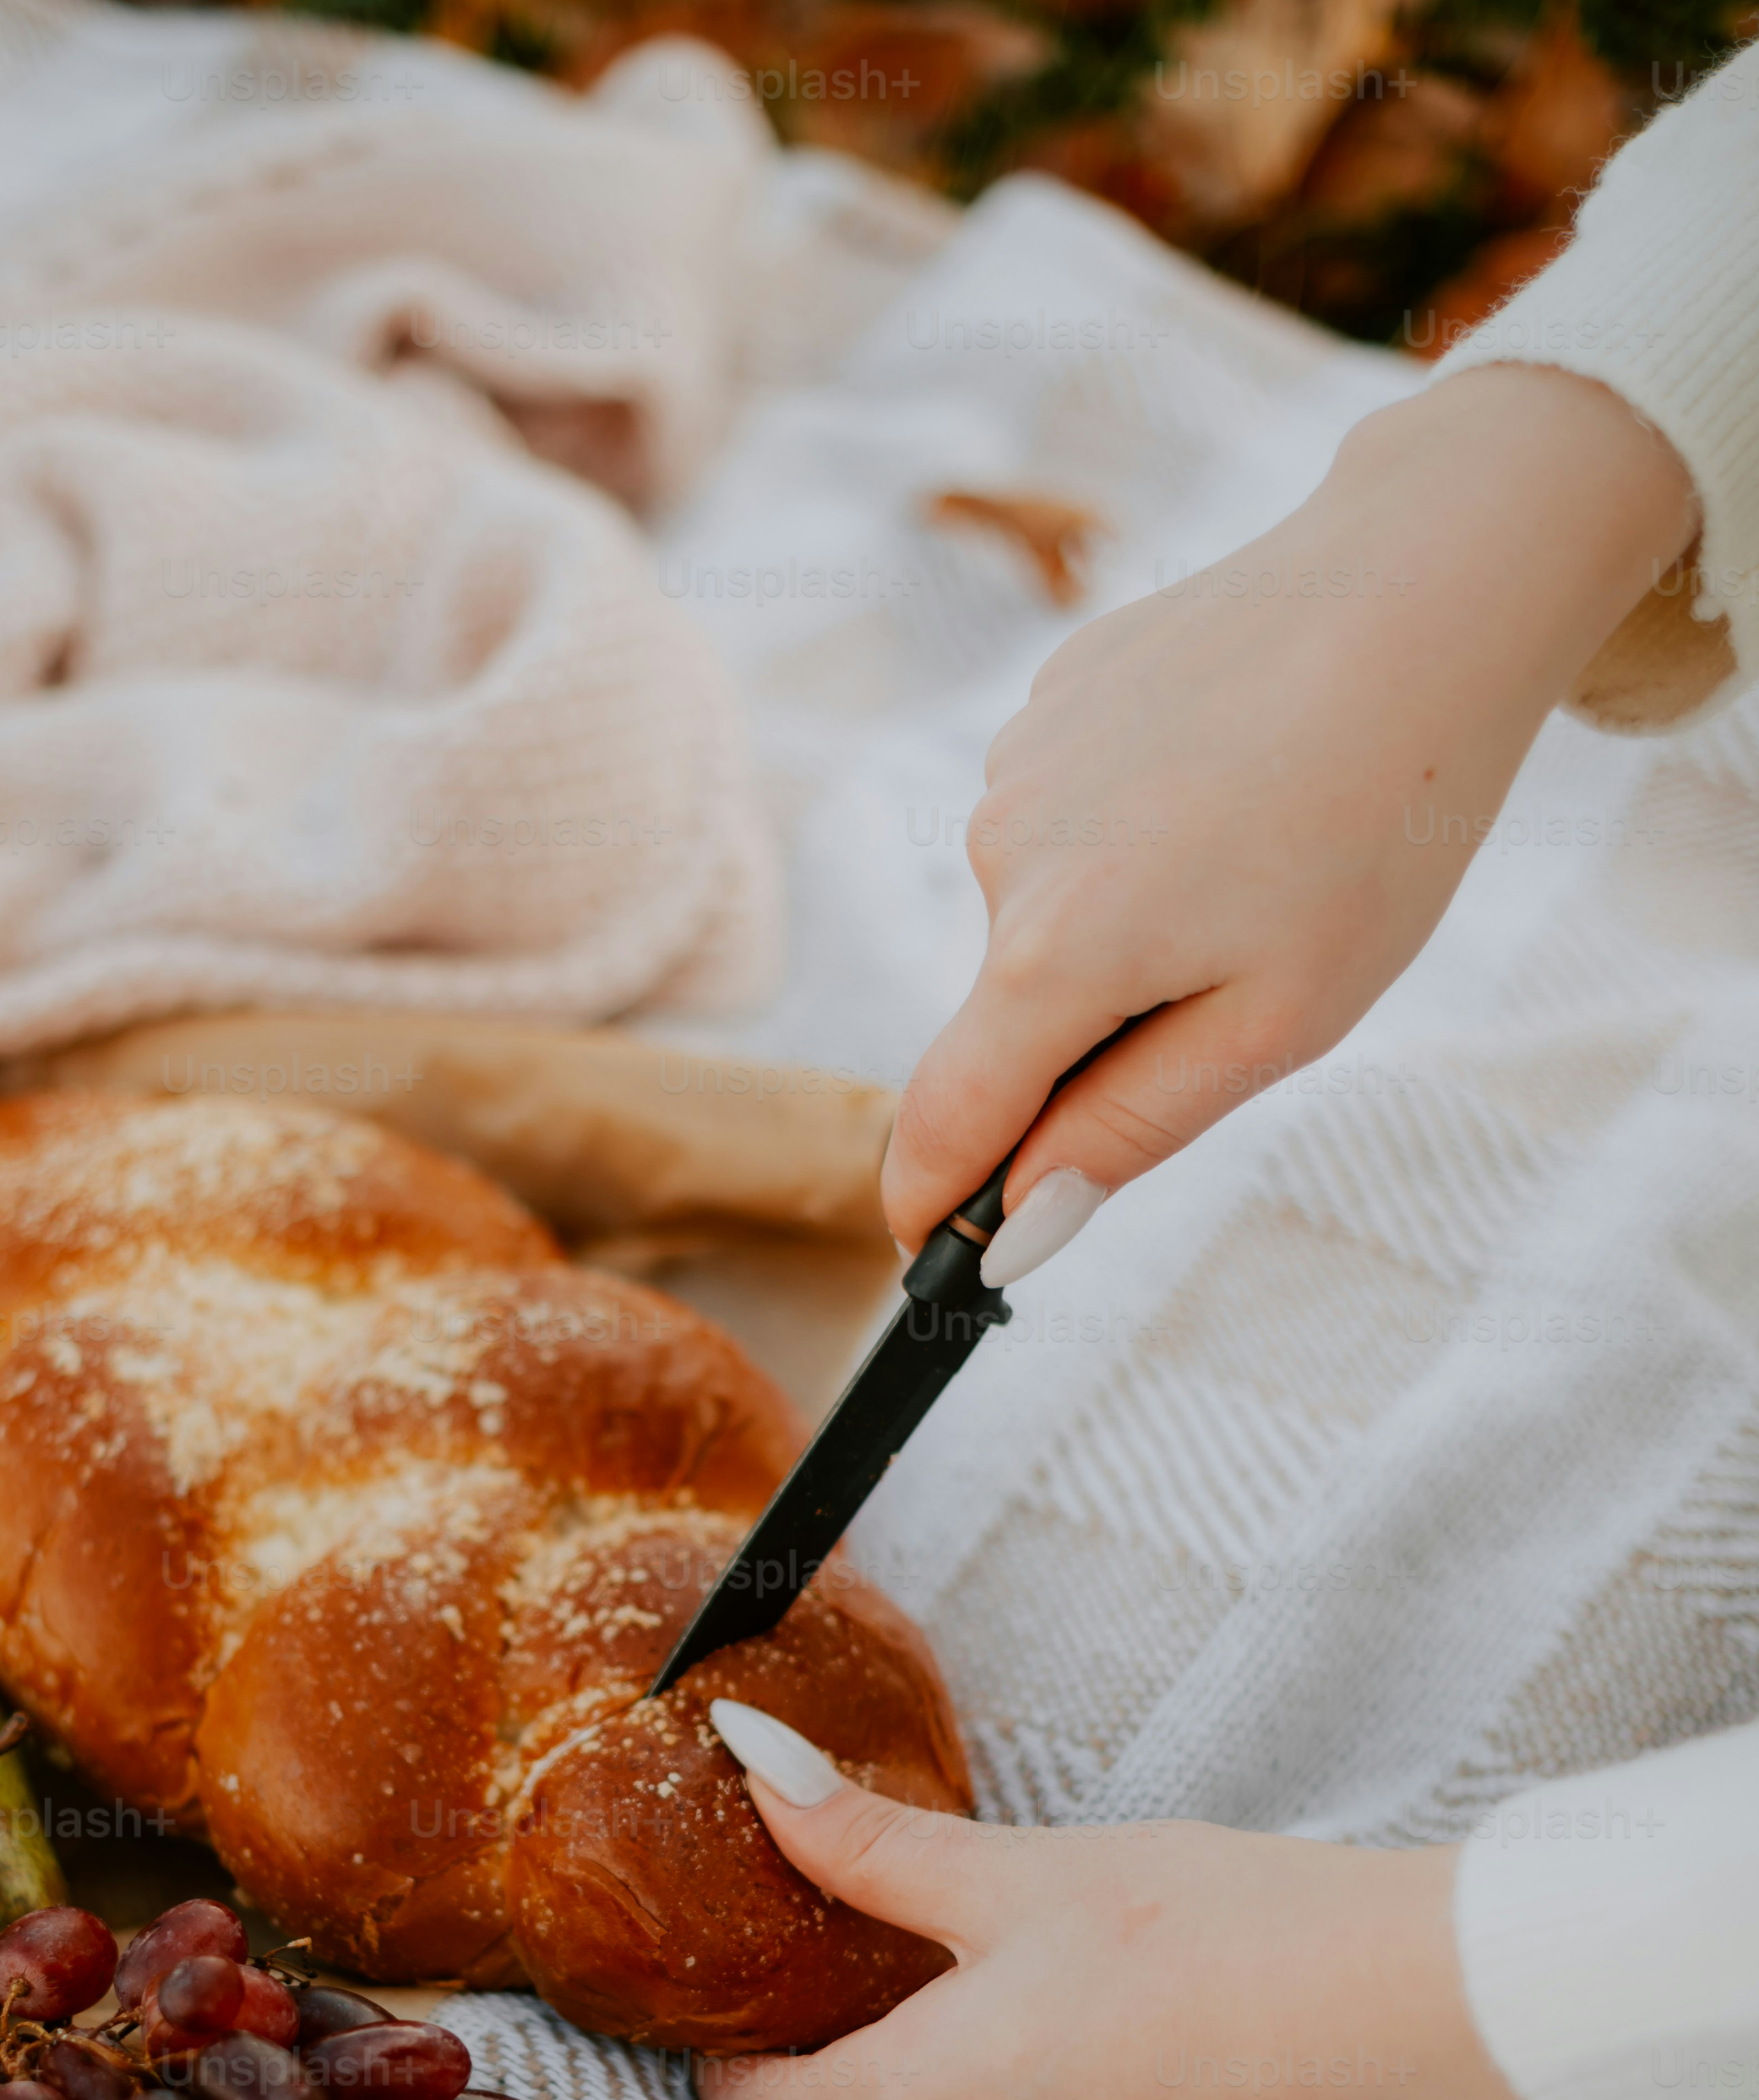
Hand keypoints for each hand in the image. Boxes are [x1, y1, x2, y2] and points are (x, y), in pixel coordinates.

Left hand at [698, 1705, 1555, 2099]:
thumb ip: (868, 1840)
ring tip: (934, 2005)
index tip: (746, 1986)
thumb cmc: (1219, 1930)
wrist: (1411, 2013)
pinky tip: (1032, 2050)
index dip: (728, 2056)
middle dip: (806, 2088)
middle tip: (833, 1982)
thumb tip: (746, 1756)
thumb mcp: (1021, 1871)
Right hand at [886, 366, 1698, 1268]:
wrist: (1425, 586)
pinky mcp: (1048, 701)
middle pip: (1012, 1016)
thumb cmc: (1381, 818)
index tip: (940, 1254)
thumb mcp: (1279, 1019)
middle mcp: (1001, 858)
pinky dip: (1134, 835)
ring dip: (1126, 925)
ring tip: (1257, 855)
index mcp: (1053, 955)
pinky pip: (1070, 820)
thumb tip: (1017, 1228)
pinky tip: (1232, 780)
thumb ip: (1127, 1129)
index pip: (944, 1122)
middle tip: (1247, 973)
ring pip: (1047, 914)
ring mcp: (1015, 767)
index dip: (934, 1203)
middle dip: (1096, 1035)